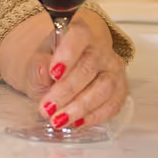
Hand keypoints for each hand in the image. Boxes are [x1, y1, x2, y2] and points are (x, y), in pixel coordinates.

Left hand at [21, 14, 128, 131]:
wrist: (64, 75)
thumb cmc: (51, 68)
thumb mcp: (37, 64)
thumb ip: (38, 67)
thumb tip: (43, 71)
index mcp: (80, 35)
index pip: (78, 37)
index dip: (67, 55)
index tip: (53, 73)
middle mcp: (101, 51)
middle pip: (88, 68)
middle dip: (66, 92)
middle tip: (47, 109)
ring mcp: (113, 70)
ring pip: (103, 88)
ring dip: (79, 108)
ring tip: (58, 120)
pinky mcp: (120, 91)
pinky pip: (112, 105)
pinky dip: (93, 117)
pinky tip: (76, 122)